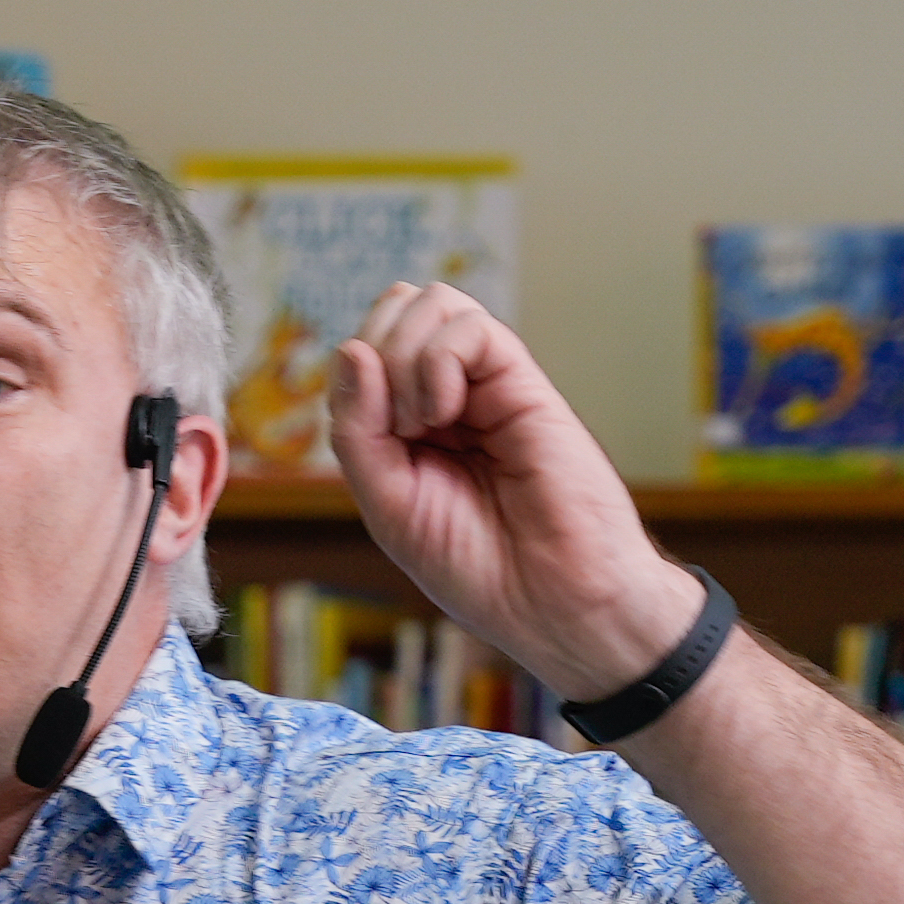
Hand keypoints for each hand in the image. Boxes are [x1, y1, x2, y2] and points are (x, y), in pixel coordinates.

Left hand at [326, 284, 698, 701]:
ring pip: (430, 303)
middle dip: (374, 352)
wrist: (552, 601)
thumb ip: (357, 431)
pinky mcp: (524, 384)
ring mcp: (487, 386)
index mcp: (410, 426)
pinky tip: (447, 412)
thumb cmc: (477, 567)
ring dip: (404, 356)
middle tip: (396, 425)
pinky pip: (470, 326)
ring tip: (423, 421)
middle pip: (395, 311)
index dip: (352, 377)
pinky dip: (439, 361)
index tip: (371, 440)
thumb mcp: (387, 503)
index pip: (363, 352)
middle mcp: (448, 396)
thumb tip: (353, 348)